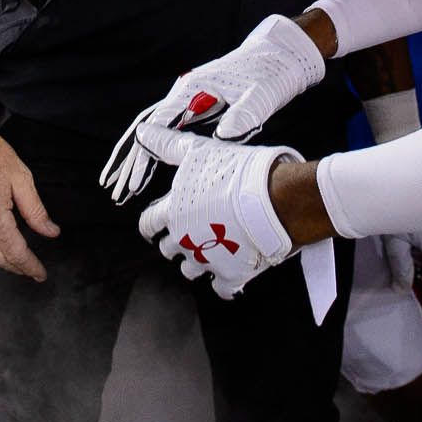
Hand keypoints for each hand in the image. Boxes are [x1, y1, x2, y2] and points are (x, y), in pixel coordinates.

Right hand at [101, 13, 328, 203]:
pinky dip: (156, 149)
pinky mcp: (198, 104)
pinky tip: (149, 166)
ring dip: (137, 155)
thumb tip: (223, 136)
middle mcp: (186, 92)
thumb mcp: (261, 95)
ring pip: (155, 129)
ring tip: (122, 183)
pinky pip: (170, 130)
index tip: (133, 182)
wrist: (278, 55)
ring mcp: (190, 98)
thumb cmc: (270, 74)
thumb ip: (242, 115)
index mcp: (195, 89)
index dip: (144, 156)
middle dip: (129, 160)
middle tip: (113, 189)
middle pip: (147, 127)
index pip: (159, 126)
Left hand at [133, 130, 299, 298]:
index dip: (150, 225)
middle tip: (192, 232)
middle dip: (177, 242)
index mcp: (172, 212)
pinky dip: (225, 283)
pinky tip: (232, 272)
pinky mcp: (231, 276)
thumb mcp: (199, 151)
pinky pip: (222, 289)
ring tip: (214, 249)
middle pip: (169, 248)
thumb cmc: (238, 172)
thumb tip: (143, 132)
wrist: (278, 200)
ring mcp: (206, 261)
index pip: (148, 224)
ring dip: (199, 261)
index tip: (153, 227)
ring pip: (191, 270)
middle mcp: (184, 240)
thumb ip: (168, 145)